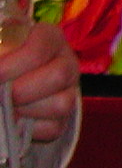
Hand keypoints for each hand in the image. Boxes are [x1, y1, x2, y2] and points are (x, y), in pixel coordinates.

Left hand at [0, 24, 79, 143]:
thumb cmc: (0, 57)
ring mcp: (69, 91)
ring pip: (62, 104)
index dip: (14, 64)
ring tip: (6, 108)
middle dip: (22, 90)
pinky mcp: (63, 118)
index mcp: (49, 38)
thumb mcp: (0, 44)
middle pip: (60, 75)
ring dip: (26, 110)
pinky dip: (29, 129)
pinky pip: (54, 128)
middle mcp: (67, 62)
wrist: (10, 76)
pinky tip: (13, 120)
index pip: (40, 48)